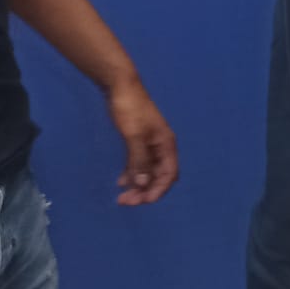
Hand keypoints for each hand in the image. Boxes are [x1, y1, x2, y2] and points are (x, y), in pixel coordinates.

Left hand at [107, 78, 178, 205]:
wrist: (120, 86)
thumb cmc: (130, 109)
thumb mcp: (134, 136)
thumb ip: (139, 160)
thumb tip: (143, 184)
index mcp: (166, 144)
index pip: (169, 174)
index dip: (158, 190)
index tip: (143, 202)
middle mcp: (161, 146)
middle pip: (158, 176)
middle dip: (145, 191)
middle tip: (125, 202)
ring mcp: (150, 144)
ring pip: (147, 171)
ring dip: (137, 185)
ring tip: (121, 196)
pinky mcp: (138, 140)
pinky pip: (139, 163)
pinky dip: (132, 173)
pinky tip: (121, 181)